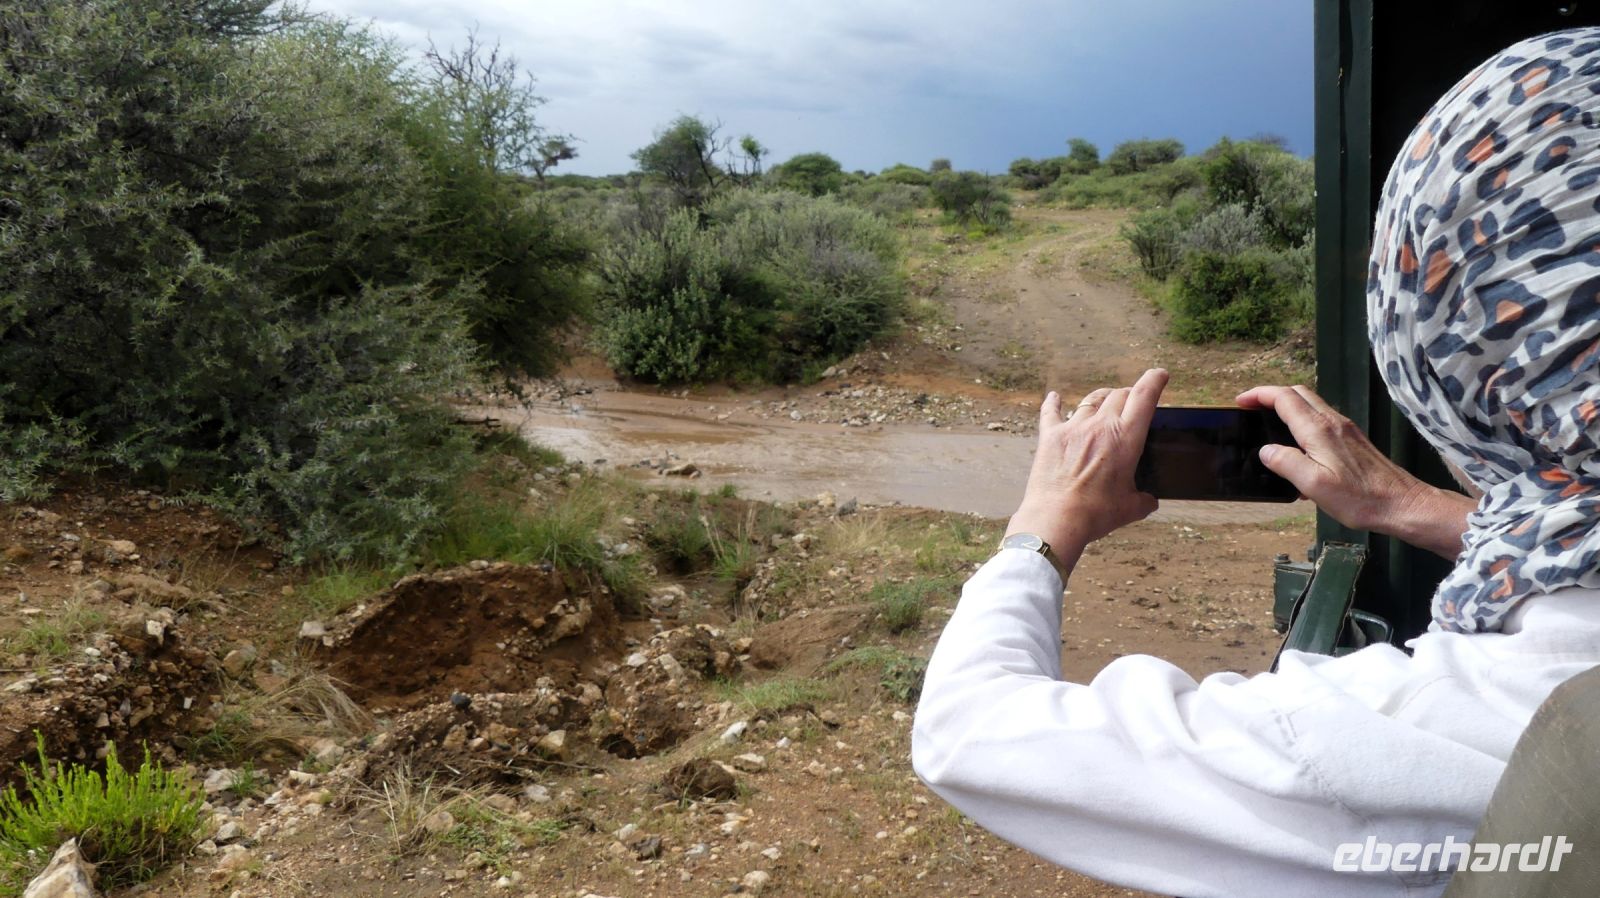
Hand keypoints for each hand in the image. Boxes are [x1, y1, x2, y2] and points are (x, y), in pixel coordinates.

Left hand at [1006, 369, 1167, 569]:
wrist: (1056, 519)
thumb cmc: (1096, 514)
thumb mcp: (1130, 509)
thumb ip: (1144, 500)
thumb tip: (1150, 501)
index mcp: (1126, 438)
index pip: (1144, 397)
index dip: (1154, 380)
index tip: (1160, 374)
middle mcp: (1100, 426)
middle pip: (1118, 395)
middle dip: (1129, 395)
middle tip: (1132, 401)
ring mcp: (1073, 428)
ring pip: (1090, 400)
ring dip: (1101, 398)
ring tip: (1104, 401)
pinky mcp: (1050, 436)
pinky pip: (1051, 412)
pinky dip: (1054, 403)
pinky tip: (1054, 397)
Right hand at [1235, 384, 1472, 557]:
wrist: (1403, 504)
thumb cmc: (1359, 498)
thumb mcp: (1314, 485)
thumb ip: (1286, 463)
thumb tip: (1266, 450)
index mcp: (1318, 430)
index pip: (1284, 398)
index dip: (1259, 395)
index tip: (1240, 402)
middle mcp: (1332, 422)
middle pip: (1298, 393)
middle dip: (1271, 395)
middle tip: (1251, 408)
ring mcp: (1345, 430)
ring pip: (1311, 405)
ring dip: (1287, 406)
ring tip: (1268, 424)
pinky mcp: (1353, 440)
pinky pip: (1321, 420)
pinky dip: (1302, 421)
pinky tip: (1297, 446)